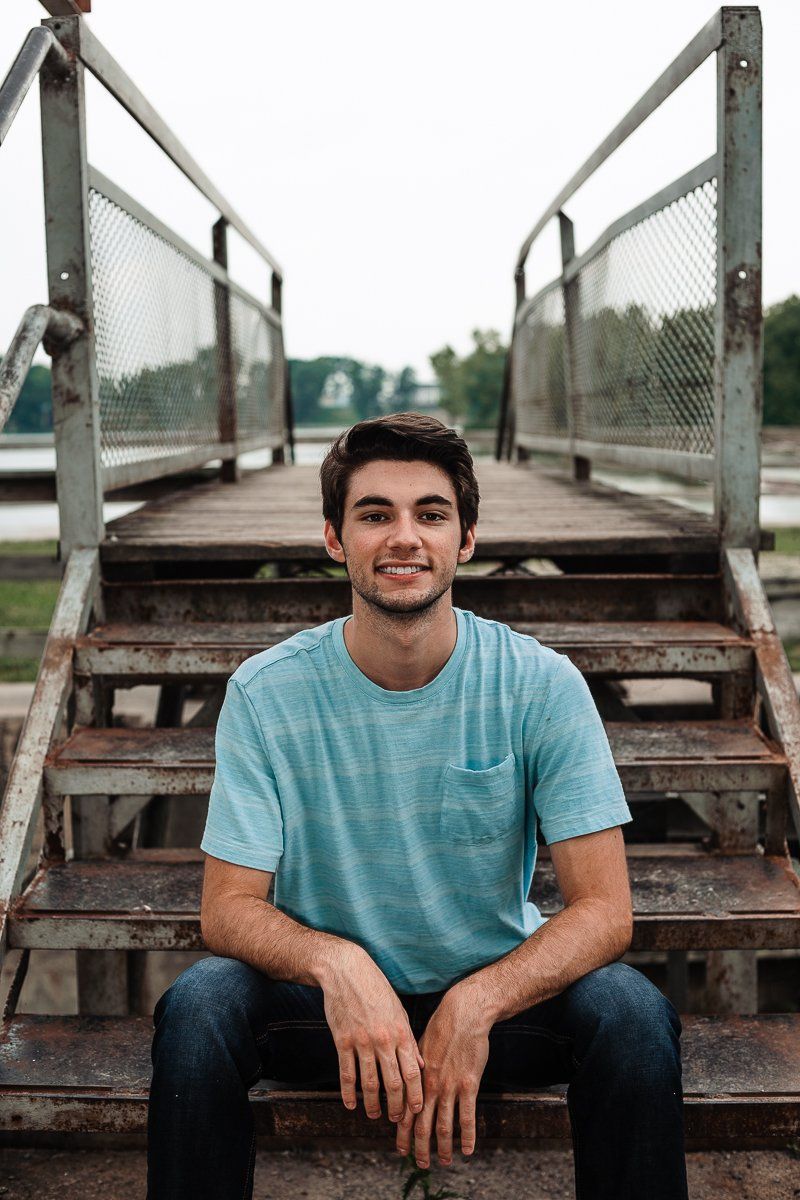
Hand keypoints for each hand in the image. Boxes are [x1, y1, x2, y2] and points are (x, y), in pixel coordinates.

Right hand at [321, 943, 424, 1122]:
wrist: (346, 971)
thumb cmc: (376, 989)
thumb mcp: (398, 1011)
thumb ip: (409, 1040)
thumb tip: (420, 1065)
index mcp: (400, 1032)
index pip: (413, 1072)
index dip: (416, 1095)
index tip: (417, 1111)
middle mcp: (383, 1040)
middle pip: (393, 1082)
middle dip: (396, 1106)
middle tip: (396, 1119)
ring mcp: (362, 1041)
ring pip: (369, 1082)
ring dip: (373, 1104)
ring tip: (374, 1115)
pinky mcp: (342, 1041)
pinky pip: (346, 1073)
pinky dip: (349, 1092)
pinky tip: (351, 1104)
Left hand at [395, 981, 489, 1166]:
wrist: (463, 1013)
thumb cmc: (443, 1026)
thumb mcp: (422, 1046)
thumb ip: (416, 1067)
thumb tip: (408, 1081)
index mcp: (417, 1077)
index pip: (406, 1112)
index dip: (403, 1133)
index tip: (402, 1149)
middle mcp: (430, 1085)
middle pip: (422, 1124)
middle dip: (420, 1147)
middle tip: (420, 1163)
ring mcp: (449, 1086)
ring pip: (443, 1125)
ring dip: (442, 1147)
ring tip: (444, 1162)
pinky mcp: (468, 1084)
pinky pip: (467, 1115)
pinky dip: (467, 1135)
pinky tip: (468, 1149)